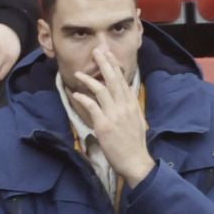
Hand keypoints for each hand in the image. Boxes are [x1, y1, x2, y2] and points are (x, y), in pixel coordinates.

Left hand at [71, 47, 152, 185]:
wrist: (136, 161)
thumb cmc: (135, 145)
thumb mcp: (137, 122)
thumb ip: (129, 109)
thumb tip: (123, 101)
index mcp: (132, 105)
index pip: (123, 81)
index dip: (115, 66)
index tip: (108, 55)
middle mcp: (124, 106)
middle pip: (113, 80)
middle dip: (104, 63)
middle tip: (96, 51)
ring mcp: (114, 115)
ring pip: (101, 89)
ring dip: (88, 80)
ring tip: (78, 74)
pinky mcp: (104, 125)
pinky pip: (91, 106)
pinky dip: (83, 98)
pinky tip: (76, 94)